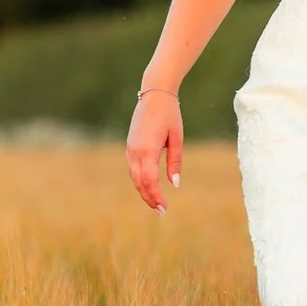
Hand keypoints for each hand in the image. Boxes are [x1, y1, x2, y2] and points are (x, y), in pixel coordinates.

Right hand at [126, 91, 184, 213]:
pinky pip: (132, 168)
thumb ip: (175, 162)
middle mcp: (135, 151)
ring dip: (143, 191)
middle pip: (139, 182)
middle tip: (161, 211)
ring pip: (134, 177)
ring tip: (155, 202)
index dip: (156, 197)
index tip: (164, 208)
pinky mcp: (130, 145)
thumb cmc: (170, 115)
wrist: (155, 94)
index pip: (149, 181)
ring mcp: (130, 148)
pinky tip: (148, 186)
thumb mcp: (177, 138)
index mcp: (147, 150)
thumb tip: (175, 184)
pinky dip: (139, 180)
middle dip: (149, 198)